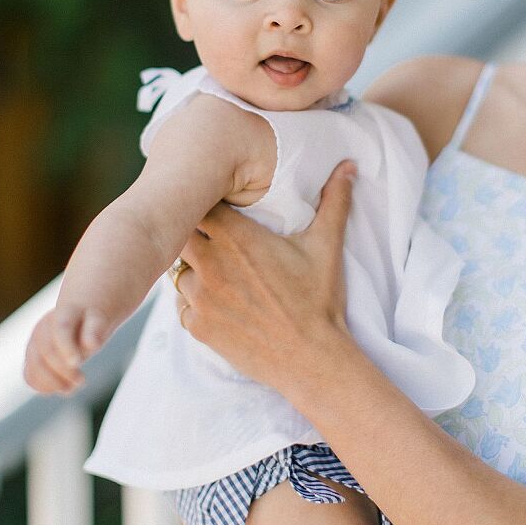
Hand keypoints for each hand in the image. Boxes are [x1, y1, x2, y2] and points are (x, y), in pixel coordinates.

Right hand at [23, 305, 106, 393]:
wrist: (79, 316)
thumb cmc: (91, 321)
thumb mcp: (99, 321)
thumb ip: (95, 331)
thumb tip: (93, 345)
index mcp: (64, 313)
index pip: (62, 329)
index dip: (67, 347)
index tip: (77, 364)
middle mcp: (44, 326)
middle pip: (47, 350)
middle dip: (63, 370)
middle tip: (81, 381)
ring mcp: (35, 341)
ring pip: (34, 365)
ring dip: (52, 381)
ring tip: (71, 388)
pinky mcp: (31, 356)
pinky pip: (29, 374)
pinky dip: (41, 386)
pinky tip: (58, 389)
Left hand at [176, 161, 356, 392]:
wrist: (312, 358)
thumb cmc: (319, 300)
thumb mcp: (327, 246)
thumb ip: (334, 201)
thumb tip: (348, 166)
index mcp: (237, 237)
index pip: (200, 205)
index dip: (207, 206)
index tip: (220, 211)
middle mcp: (211, 263)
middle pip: (180, 235)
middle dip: (193, 235)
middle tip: (214, 241)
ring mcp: (200, 297)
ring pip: (177, 272)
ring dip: (192, 270)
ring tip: (217, 274)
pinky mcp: (198, 327)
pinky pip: (181, 307)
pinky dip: (194, 304)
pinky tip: (218, 304)